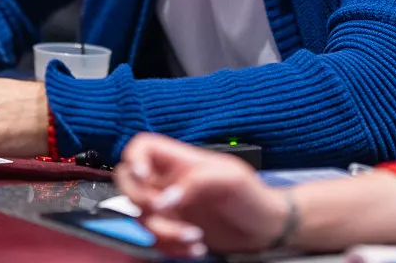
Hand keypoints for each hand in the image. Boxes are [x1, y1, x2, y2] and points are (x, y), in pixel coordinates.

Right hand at [115, 134, 290, 257]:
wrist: (266, 227)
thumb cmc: (253, 195)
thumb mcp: (228, 179)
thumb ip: (194, 182)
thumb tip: (165, 198)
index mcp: (180, 161)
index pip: (142, 147)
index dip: (134, 159)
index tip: (143, 177)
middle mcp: (170, 181)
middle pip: (128, 182)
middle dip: (140, 200)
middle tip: (162, 210)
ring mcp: (171, 206)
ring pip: (141, 217)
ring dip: (164, 232)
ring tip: (195, 236)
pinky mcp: (175, 229)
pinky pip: (156, 240)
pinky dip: (172, 247)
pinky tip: (195, 246)